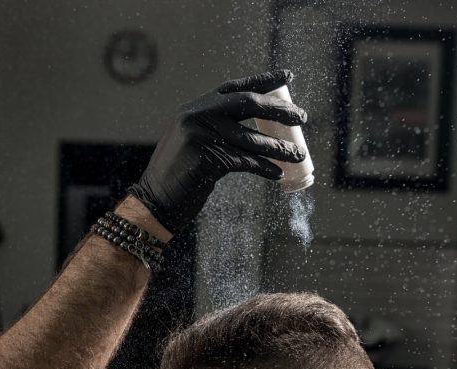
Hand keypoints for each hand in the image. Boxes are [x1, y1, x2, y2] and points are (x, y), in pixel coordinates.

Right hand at [128, 69, 307, 233]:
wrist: (154, 202)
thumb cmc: (179, 177)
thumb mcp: (194, 145)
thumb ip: (215, 132)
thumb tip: (256, 133)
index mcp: (194, 108)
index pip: (234, 88)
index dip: (263, 81)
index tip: (288, 77)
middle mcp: (196, 115)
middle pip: (247, 103)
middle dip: (279, 109)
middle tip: (301, 117)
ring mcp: (200, 135)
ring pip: (251, 137)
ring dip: (278, 148)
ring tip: (298, 155)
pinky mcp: (206, 158)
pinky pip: (245, 161)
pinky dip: (264, 167)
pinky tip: (278, 174)